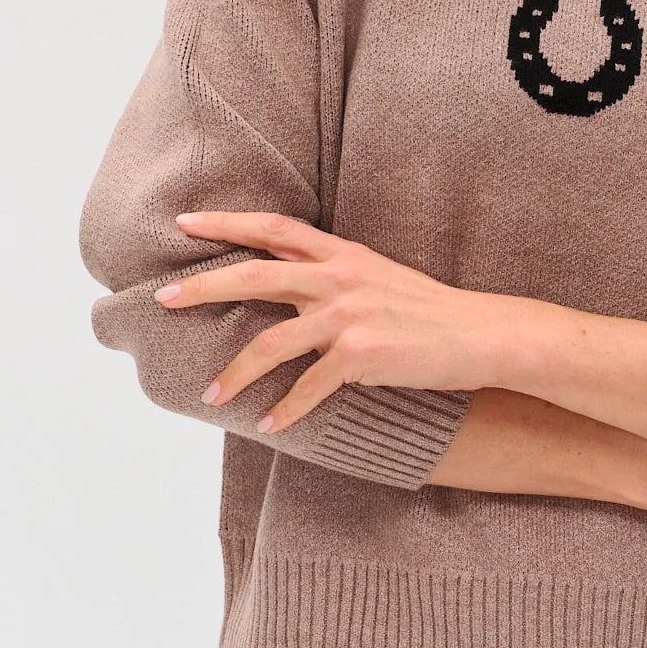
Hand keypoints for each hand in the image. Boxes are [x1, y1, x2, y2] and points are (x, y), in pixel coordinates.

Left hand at [154, 210, 515, 433]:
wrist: (482, 334)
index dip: (228, 222)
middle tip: (163, 298)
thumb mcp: (381, 276)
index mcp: (343, 253)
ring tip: (211, 395)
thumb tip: (292, 288)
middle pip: (256, 274)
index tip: (185, 223)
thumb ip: (336, 276)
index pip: (275, 228)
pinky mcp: (362, 354)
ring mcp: (349, 315)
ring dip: (235, 372)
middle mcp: (340, 277)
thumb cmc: (433, 311)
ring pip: (271, 342)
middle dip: (204, 286)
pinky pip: (308, 387)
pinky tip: (271, 425)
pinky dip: (286, 410)